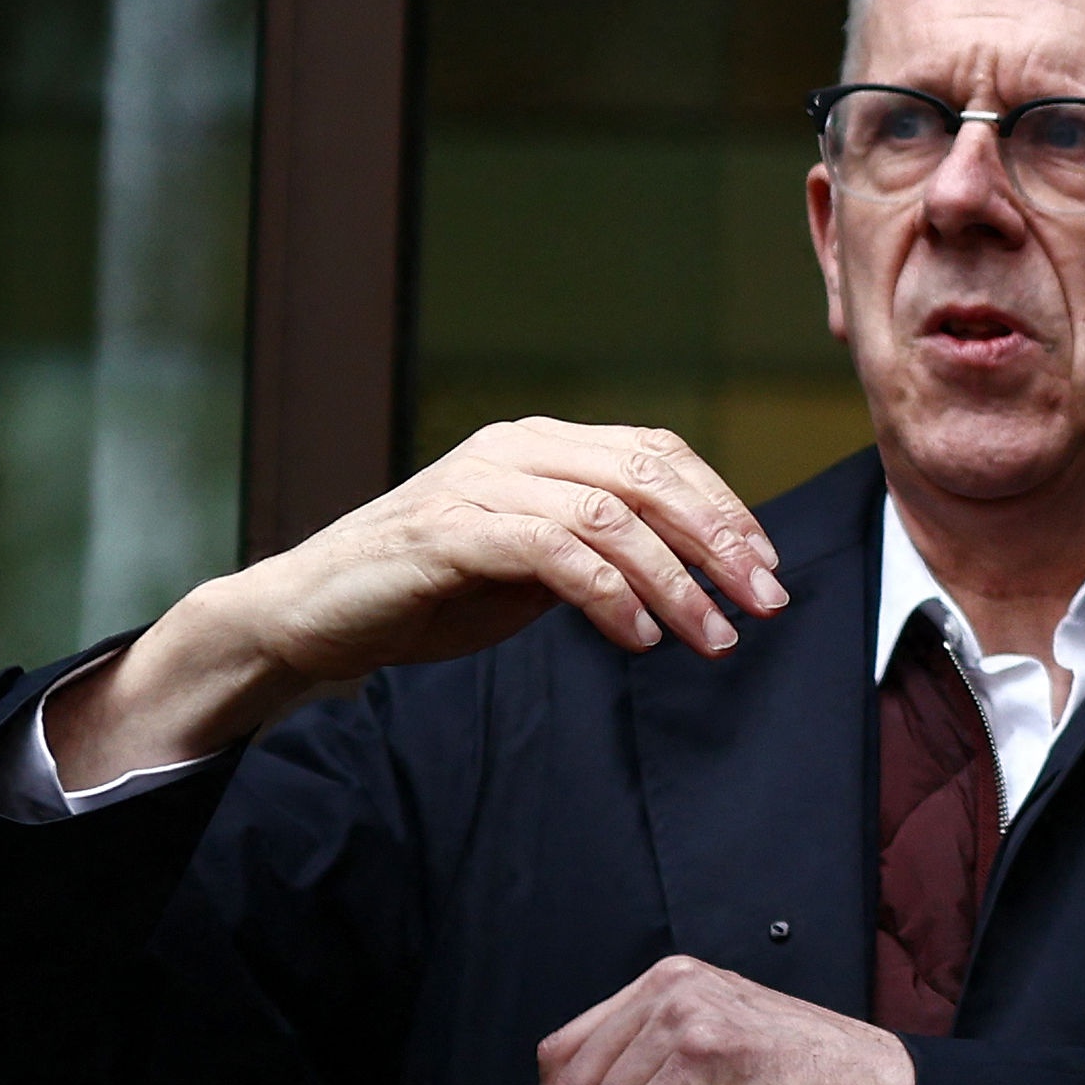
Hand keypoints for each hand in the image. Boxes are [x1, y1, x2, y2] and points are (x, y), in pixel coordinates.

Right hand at [55, 419, 786, 776]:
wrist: (315, 617)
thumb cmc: (428, 594)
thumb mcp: (534, 568)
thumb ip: (601, 551)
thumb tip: (697, 569)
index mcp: (541, 446)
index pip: (659, 455)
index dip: (725, 507)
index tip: (769, 570)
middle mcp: (515, 449)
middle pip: (649, 474)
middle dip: (720, 540)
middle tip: (764, 603)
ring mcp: (479, 484)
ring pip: (611, 514)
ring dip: (675, 581)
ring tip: (710, 638)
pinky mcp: (449, 531)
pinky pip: (554, 550)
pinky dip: (609, 593)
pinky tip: (638, 637)